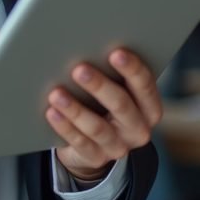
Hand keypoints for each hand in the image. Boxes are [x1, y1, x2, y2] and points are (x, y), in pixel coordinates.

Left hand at [46, 47, 163, 180]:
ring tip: (56, 93)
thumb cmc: (102, 101)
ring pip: (98, 128)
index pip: (145, 86)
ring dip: (75, 109)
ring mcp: (118, 146)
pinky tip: (52, 112)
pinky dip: (65, 127)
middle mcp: (138, 128)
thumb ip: (107, 70)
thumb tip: (83, 41)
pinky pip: (80, 143)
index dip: (132, 69)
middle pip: (122, 106)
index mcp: (148, 107)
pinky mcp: (96, 158)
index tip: (116, 52)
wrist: (93, 141)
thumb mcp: (112, 87)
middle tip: (79, 69)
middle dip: (100, 86)